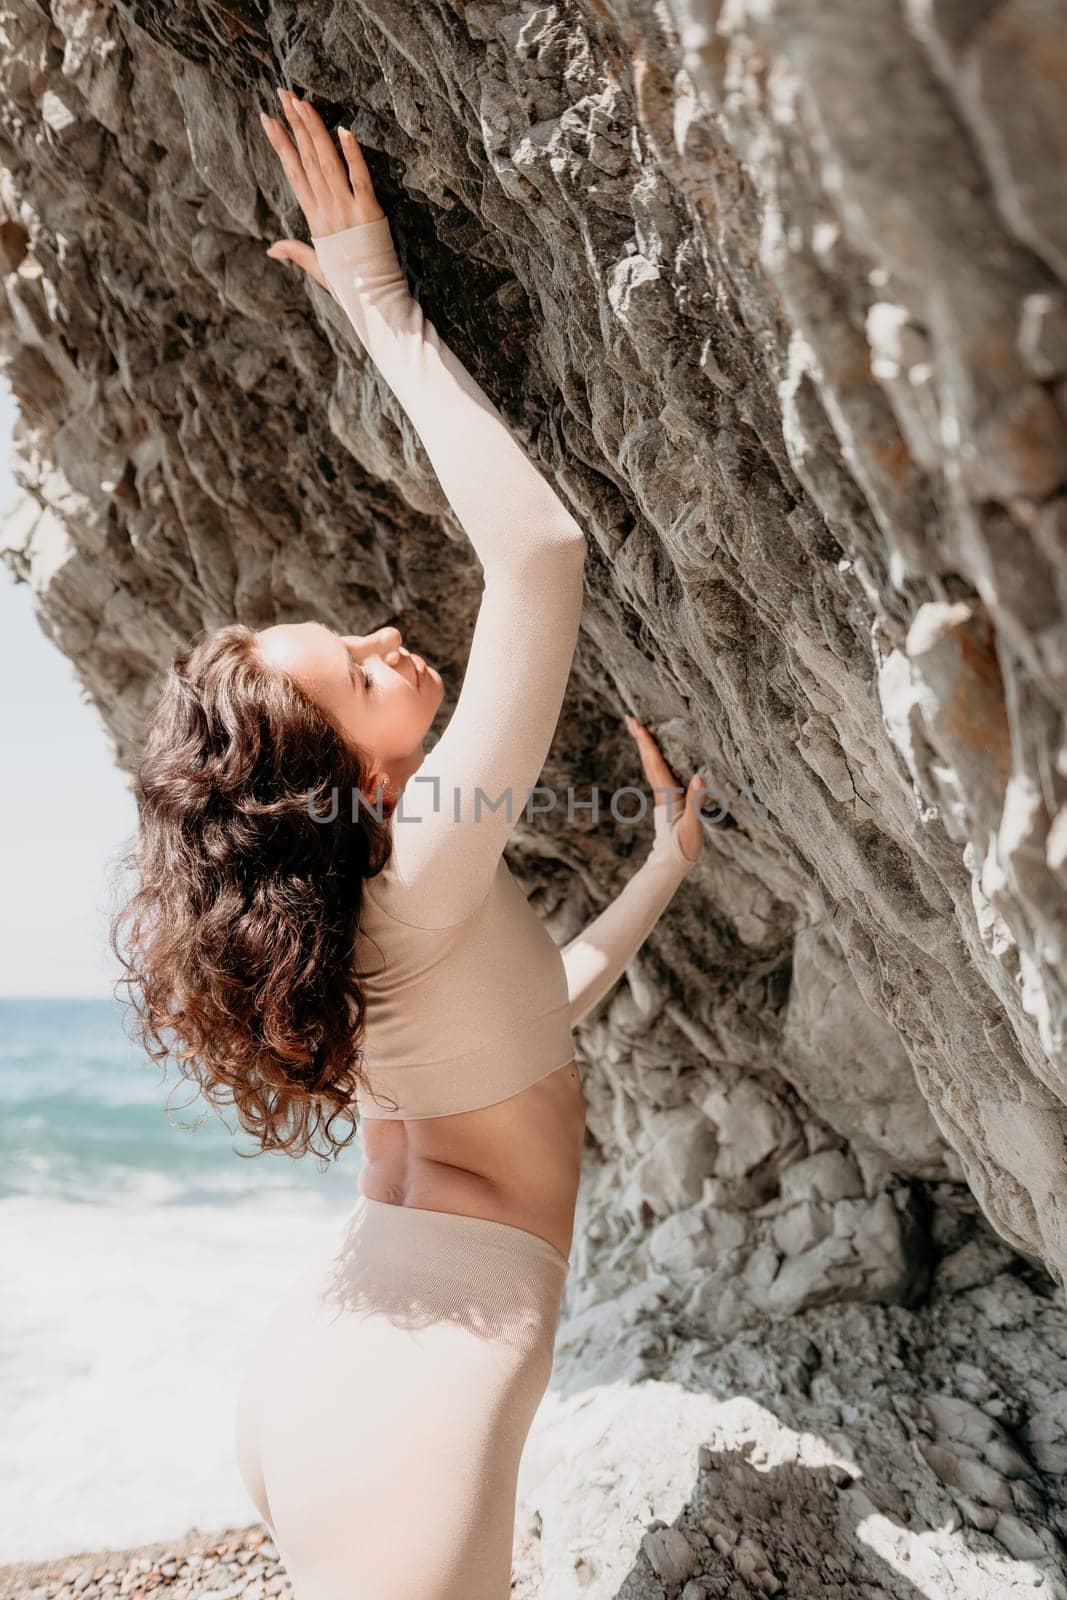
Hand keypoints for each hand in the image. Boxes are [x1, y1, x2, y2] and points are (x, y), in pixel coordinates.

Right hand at [259, 89, 385, 291]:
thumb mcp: (317, 267)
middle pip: (307, 158)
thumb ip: (295, 252)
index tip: (268, 119)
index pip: (293, 172)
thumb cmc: (346, 284)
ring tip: (301, 102)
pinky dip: (352, 154)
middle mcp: (326, 208)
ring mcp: (346, 208)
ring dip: (314, 129)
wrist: (370, 300)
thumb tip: (271, 249)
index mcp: (314, 218)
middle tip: (282, 94)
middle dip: (293, 123)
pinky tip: (343, 130)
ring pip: (327, 161)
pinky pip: (359, 177)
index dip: (281, 144)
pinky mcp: (368, 211)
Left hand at [625, 715, 705, 864]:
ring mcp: (663, 795)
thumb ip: (696, 801)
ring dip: (645, 746)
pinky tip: (656, 755)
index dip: (647, 743)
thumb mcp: (692, 824)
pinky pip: (658, 772)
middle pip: (648, 760)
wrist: (673, 862)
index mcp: (667, 793)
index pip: (656, 763)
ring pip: (651, 765)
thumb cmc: (684, 845)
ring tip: (639, 730)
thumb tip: (699, 777)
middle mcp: (662, 791)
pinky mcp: (668, 799)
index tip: (637, 725)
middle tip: (631, 718)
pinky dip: (654, 758)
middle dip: (640, 739)